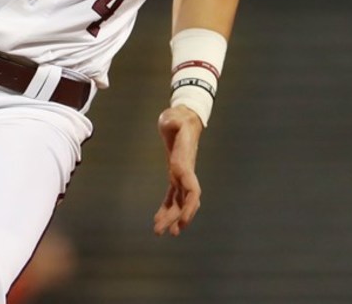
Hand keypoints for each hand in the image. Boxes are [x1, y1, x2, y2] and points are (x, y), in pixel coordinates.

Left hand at [153, 105, 203, 236]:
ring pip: (180, 201)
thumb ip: (174, 120)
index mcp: (185, 163)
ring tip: (161, 232)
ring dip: (172, 217)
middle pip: (186, 201)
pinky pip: (173, 196)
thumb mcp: (174, 117)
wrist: (183, 118)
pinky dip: (167, 209)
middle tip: (165, 233)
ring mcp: (182, 174)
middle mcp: (186, 172)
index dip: (190, 205)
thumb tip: (174, 121)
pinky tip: (159, 220)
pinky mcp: (175, 175)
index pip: (192, 189)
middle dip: (178, 217)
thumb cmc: (178, 118)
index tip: (182, 220)